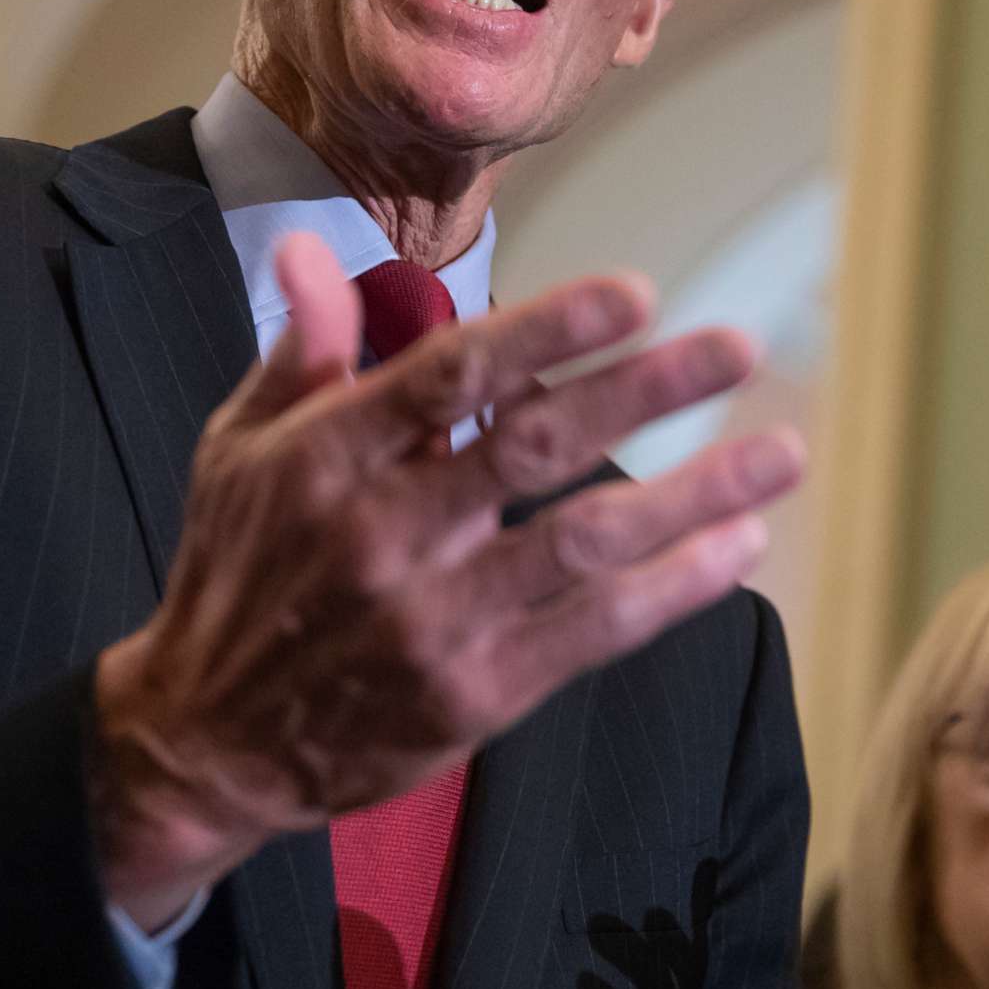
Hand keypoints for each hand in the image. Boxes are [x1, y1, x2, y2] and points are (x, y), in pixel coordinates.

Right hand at [90, 232, 803, 924]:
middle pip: (534, 446)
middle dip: (646, 390)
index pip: (451, 375)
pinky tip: (737, 547)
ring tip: (781, 451)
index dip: (550, 331)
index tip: (637, 293)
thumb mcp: (238, 447)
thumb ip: (300, 347)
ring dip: (695, 492)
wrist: (206, 742)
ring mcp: (431, 620)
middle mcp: (381, 534)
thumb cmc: (236, 574)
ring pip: (584, 542)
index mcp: (326, 457)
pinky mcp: (470, 697)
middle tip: (736, 344)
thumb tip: (315, 247)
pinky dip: (672, 589)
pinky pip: (592, 633)